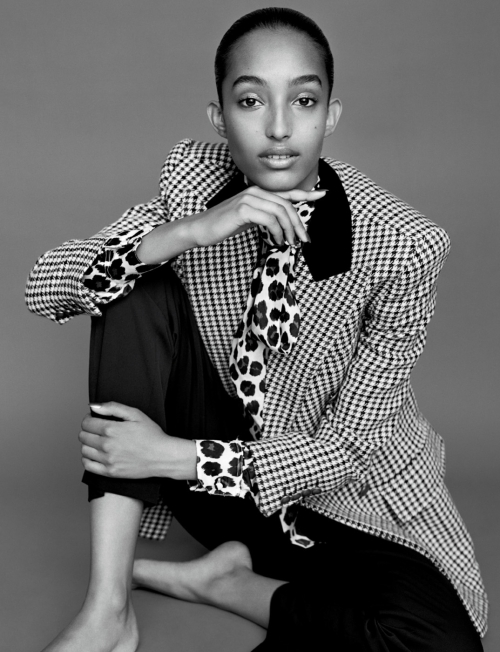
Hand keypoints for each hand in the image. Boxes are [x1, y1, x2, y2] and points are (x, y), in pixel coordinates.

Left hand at [79, 402, 196, 479]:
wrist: (162, 456)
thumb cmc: (152, 435)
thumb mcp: (136, 414)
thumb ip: (113, 408)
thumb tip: (94, 406)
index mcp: (112, 429)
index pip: (86, 423)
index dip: (89, 419)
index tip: (95, 420)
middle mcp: (107, 445)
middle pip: (83, 436)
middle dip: (88, 430)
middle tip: (97, 430)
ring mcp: (107, 460)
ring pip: (84, 450)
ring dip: (88, 444)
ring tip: (98, 442)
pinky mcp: (110, 472)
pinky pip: (88, 466)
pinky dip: (88, 459)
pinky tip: (96, 454)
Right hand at [187, 186, 325, 247]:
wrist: (201, 228)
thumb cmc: (224, 225)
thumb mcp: (249, 219)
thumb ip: (265, 216)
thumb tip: (282, 225)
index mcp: (258, 193)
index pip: (287, 193)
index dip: (306, 194)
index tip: (323, 195)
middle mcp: (255, 192)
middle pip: (287, 205)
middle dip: (299, 224)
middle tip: (304, 240)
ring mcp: (249, 199)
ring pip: (280, 212)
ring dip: (289, 230)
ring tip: (289, 243)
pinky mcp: (243, 209)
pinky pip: (269, 219)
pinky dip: (277, 232)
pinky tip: (276, 241)